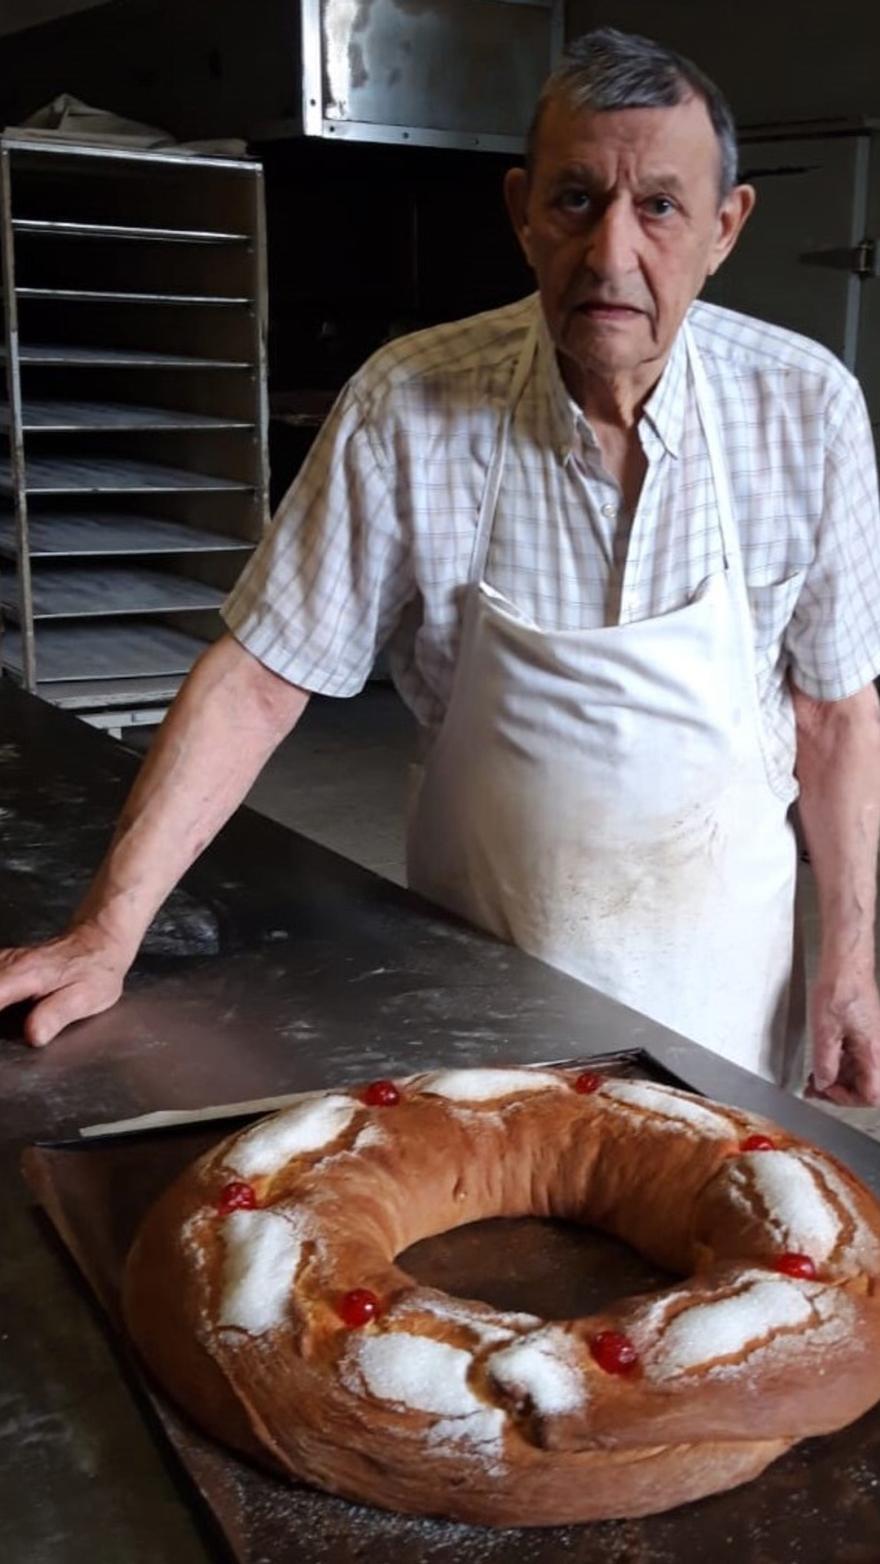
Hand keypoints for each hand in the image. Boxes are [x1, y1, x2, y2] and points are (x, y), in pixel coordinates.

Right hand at [0, 923, 131, 1047]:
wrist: (98, 940)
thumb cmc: (93, 971)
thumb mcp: (85, 998)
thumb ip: (56, 1015)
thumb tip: (33, 1035)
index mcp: (25, 976)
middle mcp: (8, 965)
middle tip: (0, 1027)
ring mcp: (2, 962)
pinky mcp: (2, 963)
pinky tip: (0, 1008)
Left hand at [807, 970, 879, 1106]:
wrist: (847, 964)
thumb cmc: (839, 990)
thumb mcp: (824, 1031)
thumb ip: (824, 1063)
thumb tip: (823, 1084)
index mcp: (874, 1053)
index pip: (871, 1094)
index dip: (847, 1098)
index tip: (826, 1090)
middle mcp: (878, 1050)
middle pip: (866, 1085)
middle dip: (840, 1090)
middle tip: (815, 1089)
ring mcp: (873, 1041)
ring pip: (860, 1072)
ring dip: (838, 1078)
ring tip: (815, 1077)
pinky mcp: (866, 1033)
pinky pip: (856, 1057)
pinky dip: (840, 1063)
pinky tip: (823, 1061)